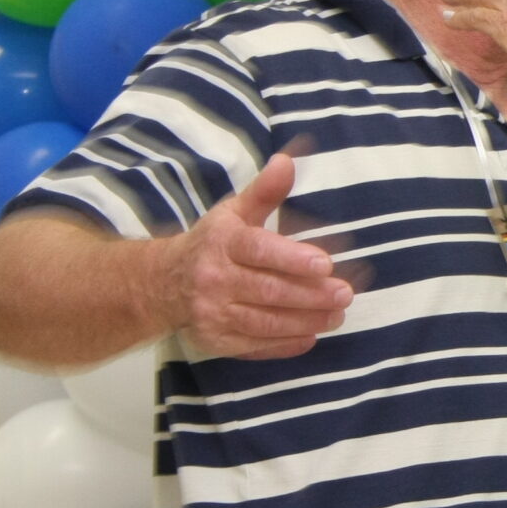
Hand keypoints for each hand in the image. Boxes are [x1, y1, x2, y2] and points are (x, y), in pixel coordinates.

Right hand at [155, 151, 355, 358]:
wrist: (161, 284)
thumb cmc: (211, 243)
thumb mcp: (233, 213)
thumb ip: (264, 191)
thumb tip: (287, 161)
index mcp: (221, 243)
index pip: (260, 251)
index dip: (293, 259)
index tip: (326, 264)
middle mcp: (214, 279)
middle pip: (268, 291)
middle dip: (311, 295)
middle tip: (344, 293)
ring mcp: (212, 314)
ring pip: (265, 322)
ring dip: (306, 321)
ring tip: (337, 315)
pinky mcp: (215, 341)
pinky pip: (255, 346)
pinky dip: (285, 345)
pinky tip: (311, 336)